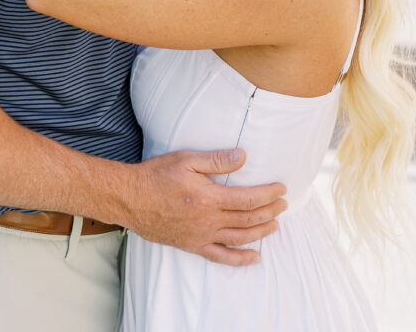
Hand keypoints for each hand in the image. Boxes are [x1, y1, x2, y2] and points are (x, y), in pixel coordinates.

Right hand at [126, 149, 286, 265]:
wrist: (131, 198)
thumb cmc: (157, 175)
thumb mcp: (187, 159)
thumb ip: (216, 160)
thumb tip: (243, 156)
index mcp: (210, 198)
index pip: (248, 199)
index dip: (268, 195)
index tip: (281, 189)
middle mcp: (208, 221)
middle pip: (247, 219)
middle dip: (269, 211)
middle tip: (284, 204)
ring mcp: (201, 236)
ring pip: (239, 238)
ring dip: (260, 233)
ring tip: (275, 225)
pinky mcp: (192, 245)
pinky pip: (220, 257)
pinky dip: (239, 259)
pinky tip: (253, 257)